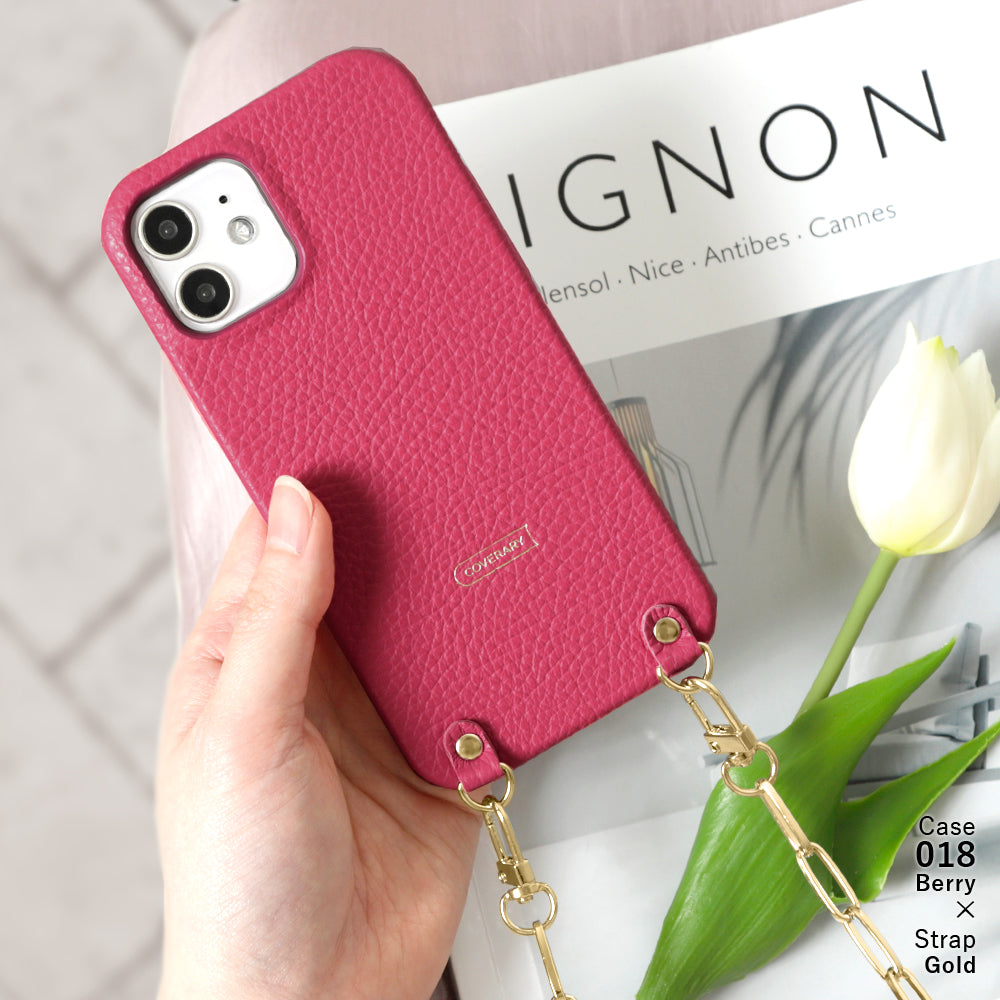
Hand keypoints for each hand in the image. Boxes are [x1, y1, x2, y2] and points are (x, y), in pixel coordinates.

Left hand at [156, 477, 480, 999]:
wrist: (320, 999)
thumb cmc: (238, 884)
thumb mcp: (242, 729)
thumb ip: (275, 617)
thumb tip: (295, 504)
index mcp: (246, 656)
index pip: (274, 541)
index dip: (307, 483)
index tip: (350, 430)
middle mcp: (317, 674)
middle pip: (362, 568)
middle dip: (395, 521)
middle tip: (435, 466)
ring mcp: (383, 709)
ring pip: (424, 616)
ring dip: (450, 582)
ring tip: (484, 522)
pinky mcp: (443, 747)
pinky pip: (477, 677)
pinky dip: (497, 649)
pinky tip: (514, 618)